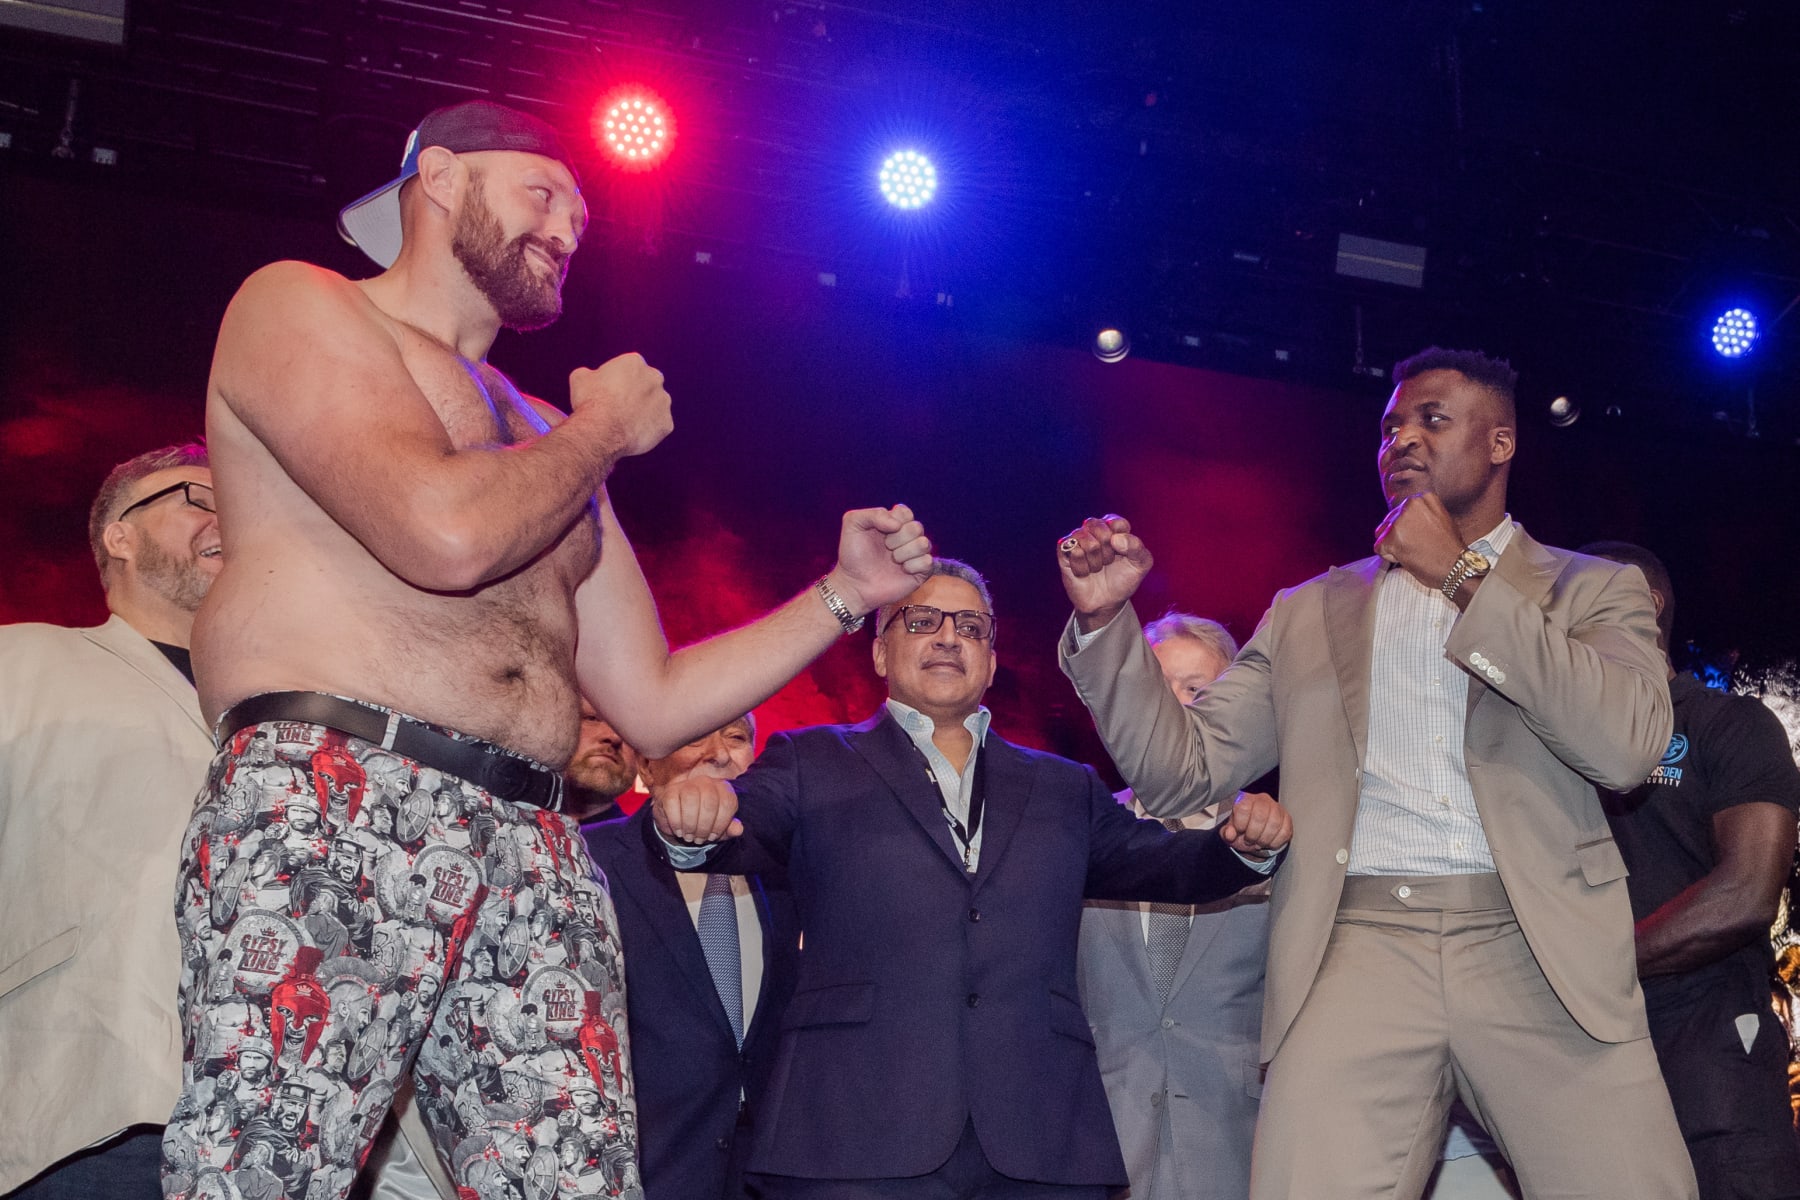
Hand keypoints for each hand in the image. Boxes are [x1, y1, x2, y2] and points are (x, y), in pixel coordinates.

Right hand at [569, 352, 672, 457]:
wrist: (603, 430)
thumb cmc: (591, 401)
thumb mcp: (580, 378)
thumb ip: (590, 373)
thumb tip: (590, 376)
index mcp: (634, 362)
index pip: (629, 368)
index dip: (618, 380)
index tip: (610, 391)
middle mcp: (654, 378)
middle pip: (647, 384)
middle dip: (637, 393)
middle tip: (620, 407)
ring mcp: (663, 401)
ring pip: (655, 405)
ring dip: (644, 411)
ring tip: (625, 423)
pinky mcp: (667, 423)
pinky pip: (658, 426)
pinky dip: (648, 430)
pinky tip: (633, 435)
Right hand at [651, 775, 742, 844]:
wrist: (679, 821)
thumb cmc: (703, 823)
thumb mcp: (718, 829)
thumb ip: (730, 829)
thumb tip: (738, 829)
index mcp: (723, 789)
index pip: (728, 803)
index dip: (721, 824)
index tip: (713, 836)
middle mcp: (707, 782)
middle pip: (709, 802)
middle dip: (704, 827)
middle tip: (699, 839)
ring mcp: (687, 784)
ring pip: (691, 799)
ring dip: (690, 824)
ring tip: (689, 836)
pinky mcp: (670, 791)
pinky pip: (673, 803)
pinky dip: (676, 821)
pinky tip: (679, 831)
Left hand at [828, 505, 933, 614]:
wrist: (854, 584)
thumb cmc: (852, 555)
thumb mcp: (853, 524)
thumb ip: (874, 513)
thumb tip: (898, 525)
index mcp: (893, 523)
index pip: (906, 512)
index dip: (895, 520)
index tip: (881, 531)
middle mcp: (906, 537)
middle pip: (917, 527)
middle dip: (897, 538)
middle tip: (885, 548)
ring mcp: (915, 555)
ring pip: (924, 543)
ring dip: (904, 553)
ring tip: (892, 560)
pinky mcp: (921, 572)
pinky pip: (928, 561)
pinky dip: (912, 566)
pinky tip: (902, 570)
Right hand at [1059, 515, 1152, 631]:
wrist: (1106, 603)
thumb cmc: (1123, 580)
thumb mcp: (1141, 564)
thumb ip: (1137, 547)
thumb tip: (1115, 539)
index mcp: (1113, 529)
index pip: (1116, 522)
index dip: (1121, 539)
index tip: (1122, 553)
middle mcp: (1093, 531)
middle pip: (1100, 528)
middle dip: (1108, 551)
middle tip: (1108, 562)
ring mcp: (1077, 540)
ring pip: (1086, 540)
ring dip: (1095, 561)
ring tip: (1096, 568)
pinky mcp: (1064, 553)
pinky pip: (1073, 551)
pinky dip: (1082, 566)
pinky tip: (1084, 572)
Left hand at [1218, 791, 1289, 859]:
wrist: (1256, 833)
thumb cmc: (1242, 829)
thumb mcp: (1230, 831)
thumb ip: (1227, 832)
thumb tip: (1229, 834)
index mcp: (1245, 799)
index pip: (1243, 807)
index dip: (1240, 824)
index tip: (1239, 832)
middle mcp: (1262, 799)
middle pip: (1260, 816)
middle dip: (1253, 834)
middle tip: (1249, 841)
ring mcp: (1277, 808)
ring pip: (1274, 824)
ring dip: (1264, 839)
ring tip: (1258, 843)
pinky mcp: (1287, 818)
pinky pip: (1285, 831)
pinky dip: (1276, 842)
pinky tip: (1269, 843)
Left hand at [1373, 492, 1462, 590]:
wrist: (1456, 567)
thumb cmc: (1449, 548)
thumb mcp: (1440, 519)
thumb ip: (1421, 514)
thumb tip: (1401, 517)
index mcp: (1422, 498)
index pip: (1400, 512)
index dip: (1408, 528)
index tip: (1422, 537)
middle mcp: (1410, 504)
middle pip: (1389, 522)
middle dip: (1399, 537)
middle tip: (1420, 546)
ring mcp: (1400, 521)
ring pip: (1383, 535)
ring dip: (1394, 546)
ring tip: (1415, 551)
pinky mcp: (1392, 538)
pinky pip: (1380, 548)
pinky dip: (1390, 556)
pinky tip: (1409, 557)